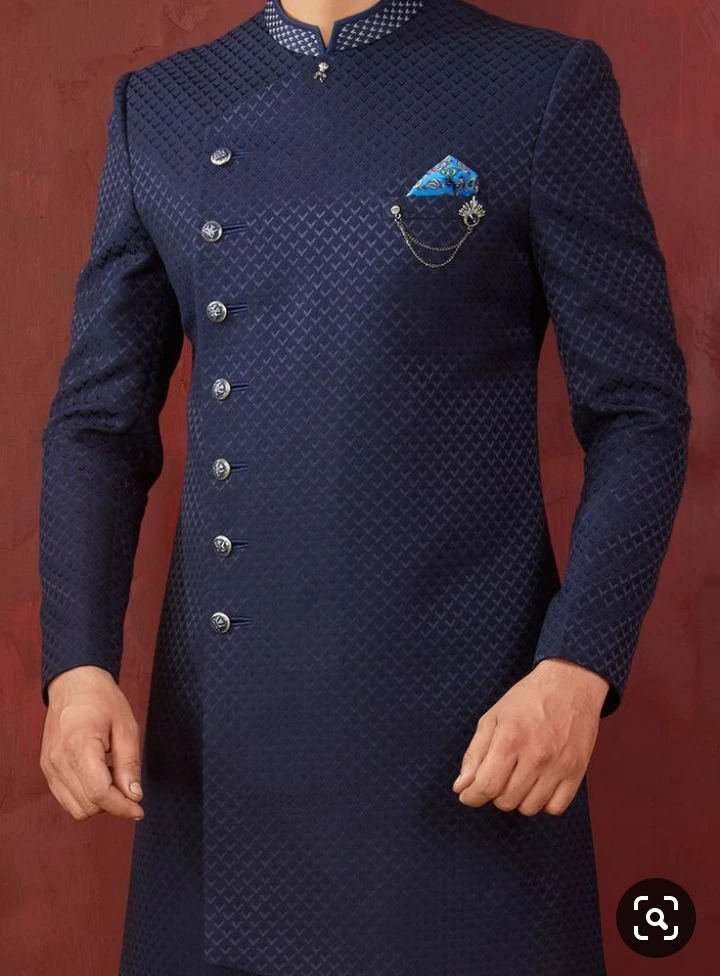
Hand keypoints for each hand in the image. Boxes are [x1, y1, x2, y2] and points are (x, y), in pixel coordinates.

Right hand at [40, 665, 144, 820]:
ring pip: (76, 808)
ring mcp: (49, 766)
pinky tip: (99, 775)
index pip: (99, 793)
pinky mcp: (47, 769)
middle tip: (129, 785)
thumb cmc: (102, 700)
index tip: (139, 809)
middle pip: (88, 805)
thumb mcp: (126, 726)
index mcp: (80, 746)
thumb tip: (134, 796)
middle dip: (113, 804)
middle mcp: (59, 760)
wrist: (74, 684)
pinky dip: (85, 796)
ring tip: (112, 775)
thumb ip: (130, 764)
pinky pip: (66, 799)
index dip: (122, 807)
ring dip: (99, 803)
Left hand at [452, 657, 608, 816]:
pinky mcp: (576, 772)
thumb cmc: (527, 699)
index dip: (471, 796)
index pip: (486, 786)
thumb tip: (461, 787)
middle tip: (497, 775)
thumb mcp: (493, 717)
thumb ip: (474, 754)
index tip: (468, 795)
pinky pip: (555, 808)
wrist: (570, 685)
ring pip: (529, 808)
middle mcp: (536, 755)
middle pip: (506, 801)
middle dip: (494, 793)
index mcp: (510, 739)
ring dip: (518, 798)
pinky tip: (538, 784)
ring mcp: (559, 766)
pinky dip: (543, 803)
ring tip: (518, 777)